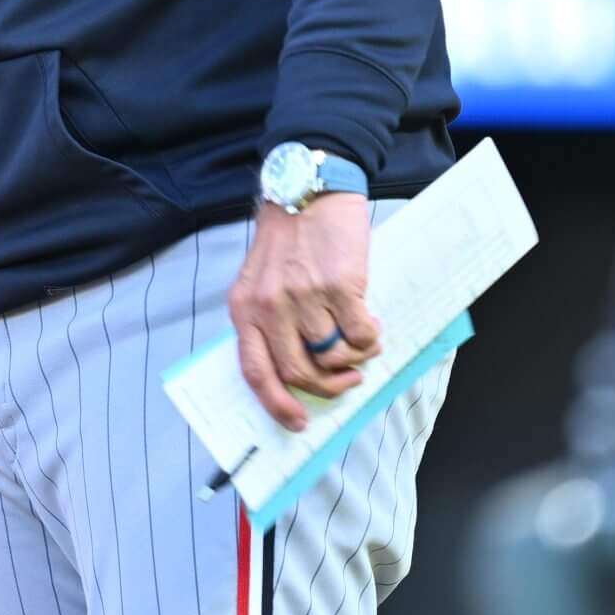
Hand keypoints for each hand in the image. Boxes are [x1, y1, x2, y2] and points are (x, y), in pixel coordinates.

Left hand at [227, 194, 381, 431]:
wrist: (310, 191)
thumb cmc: (287, 239)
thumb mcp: (259, 280)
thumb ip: (269, 322)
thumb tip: (297, 374)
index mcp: (244, 308)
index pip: (255, 371)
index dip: (276, 404)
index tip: (296, 423)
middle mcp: (270, 306)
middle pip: (299, 372)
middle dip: (327, 386)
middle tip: (346, 379)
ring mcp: (305, 297)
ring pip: (334, 357)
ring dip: (353, 358)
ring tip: (359, 339)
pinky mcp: (340, 286)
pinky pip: (360, 336)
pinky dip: (370, 339)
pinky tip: (370, 322)